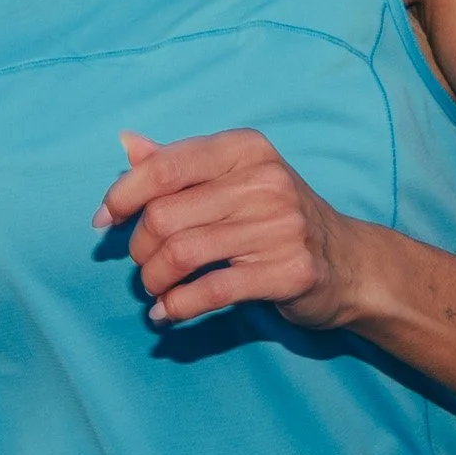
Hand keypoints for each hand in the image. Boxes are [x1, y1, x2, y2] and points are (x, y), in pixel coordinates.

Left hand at [96, 129, 360, 332]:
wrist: (349, 263)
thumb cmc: (277, 218)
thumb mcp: (234, 178)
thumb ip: (179, 163)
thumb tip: (126, 142)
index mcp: (247, 149)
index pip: (165, 167)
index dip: (123, 195)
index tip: (106, 221)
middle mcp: (266, 181)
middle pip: (165, 216)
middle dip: (140, 248)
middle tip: (144, 263)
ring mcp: (281, 227)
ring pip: (181, 255)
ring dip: (154, 280)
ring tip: (155, 289)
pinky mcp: (289, 271)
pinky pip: (210, 291)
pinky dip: (177, 306)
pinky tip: (167, 312)